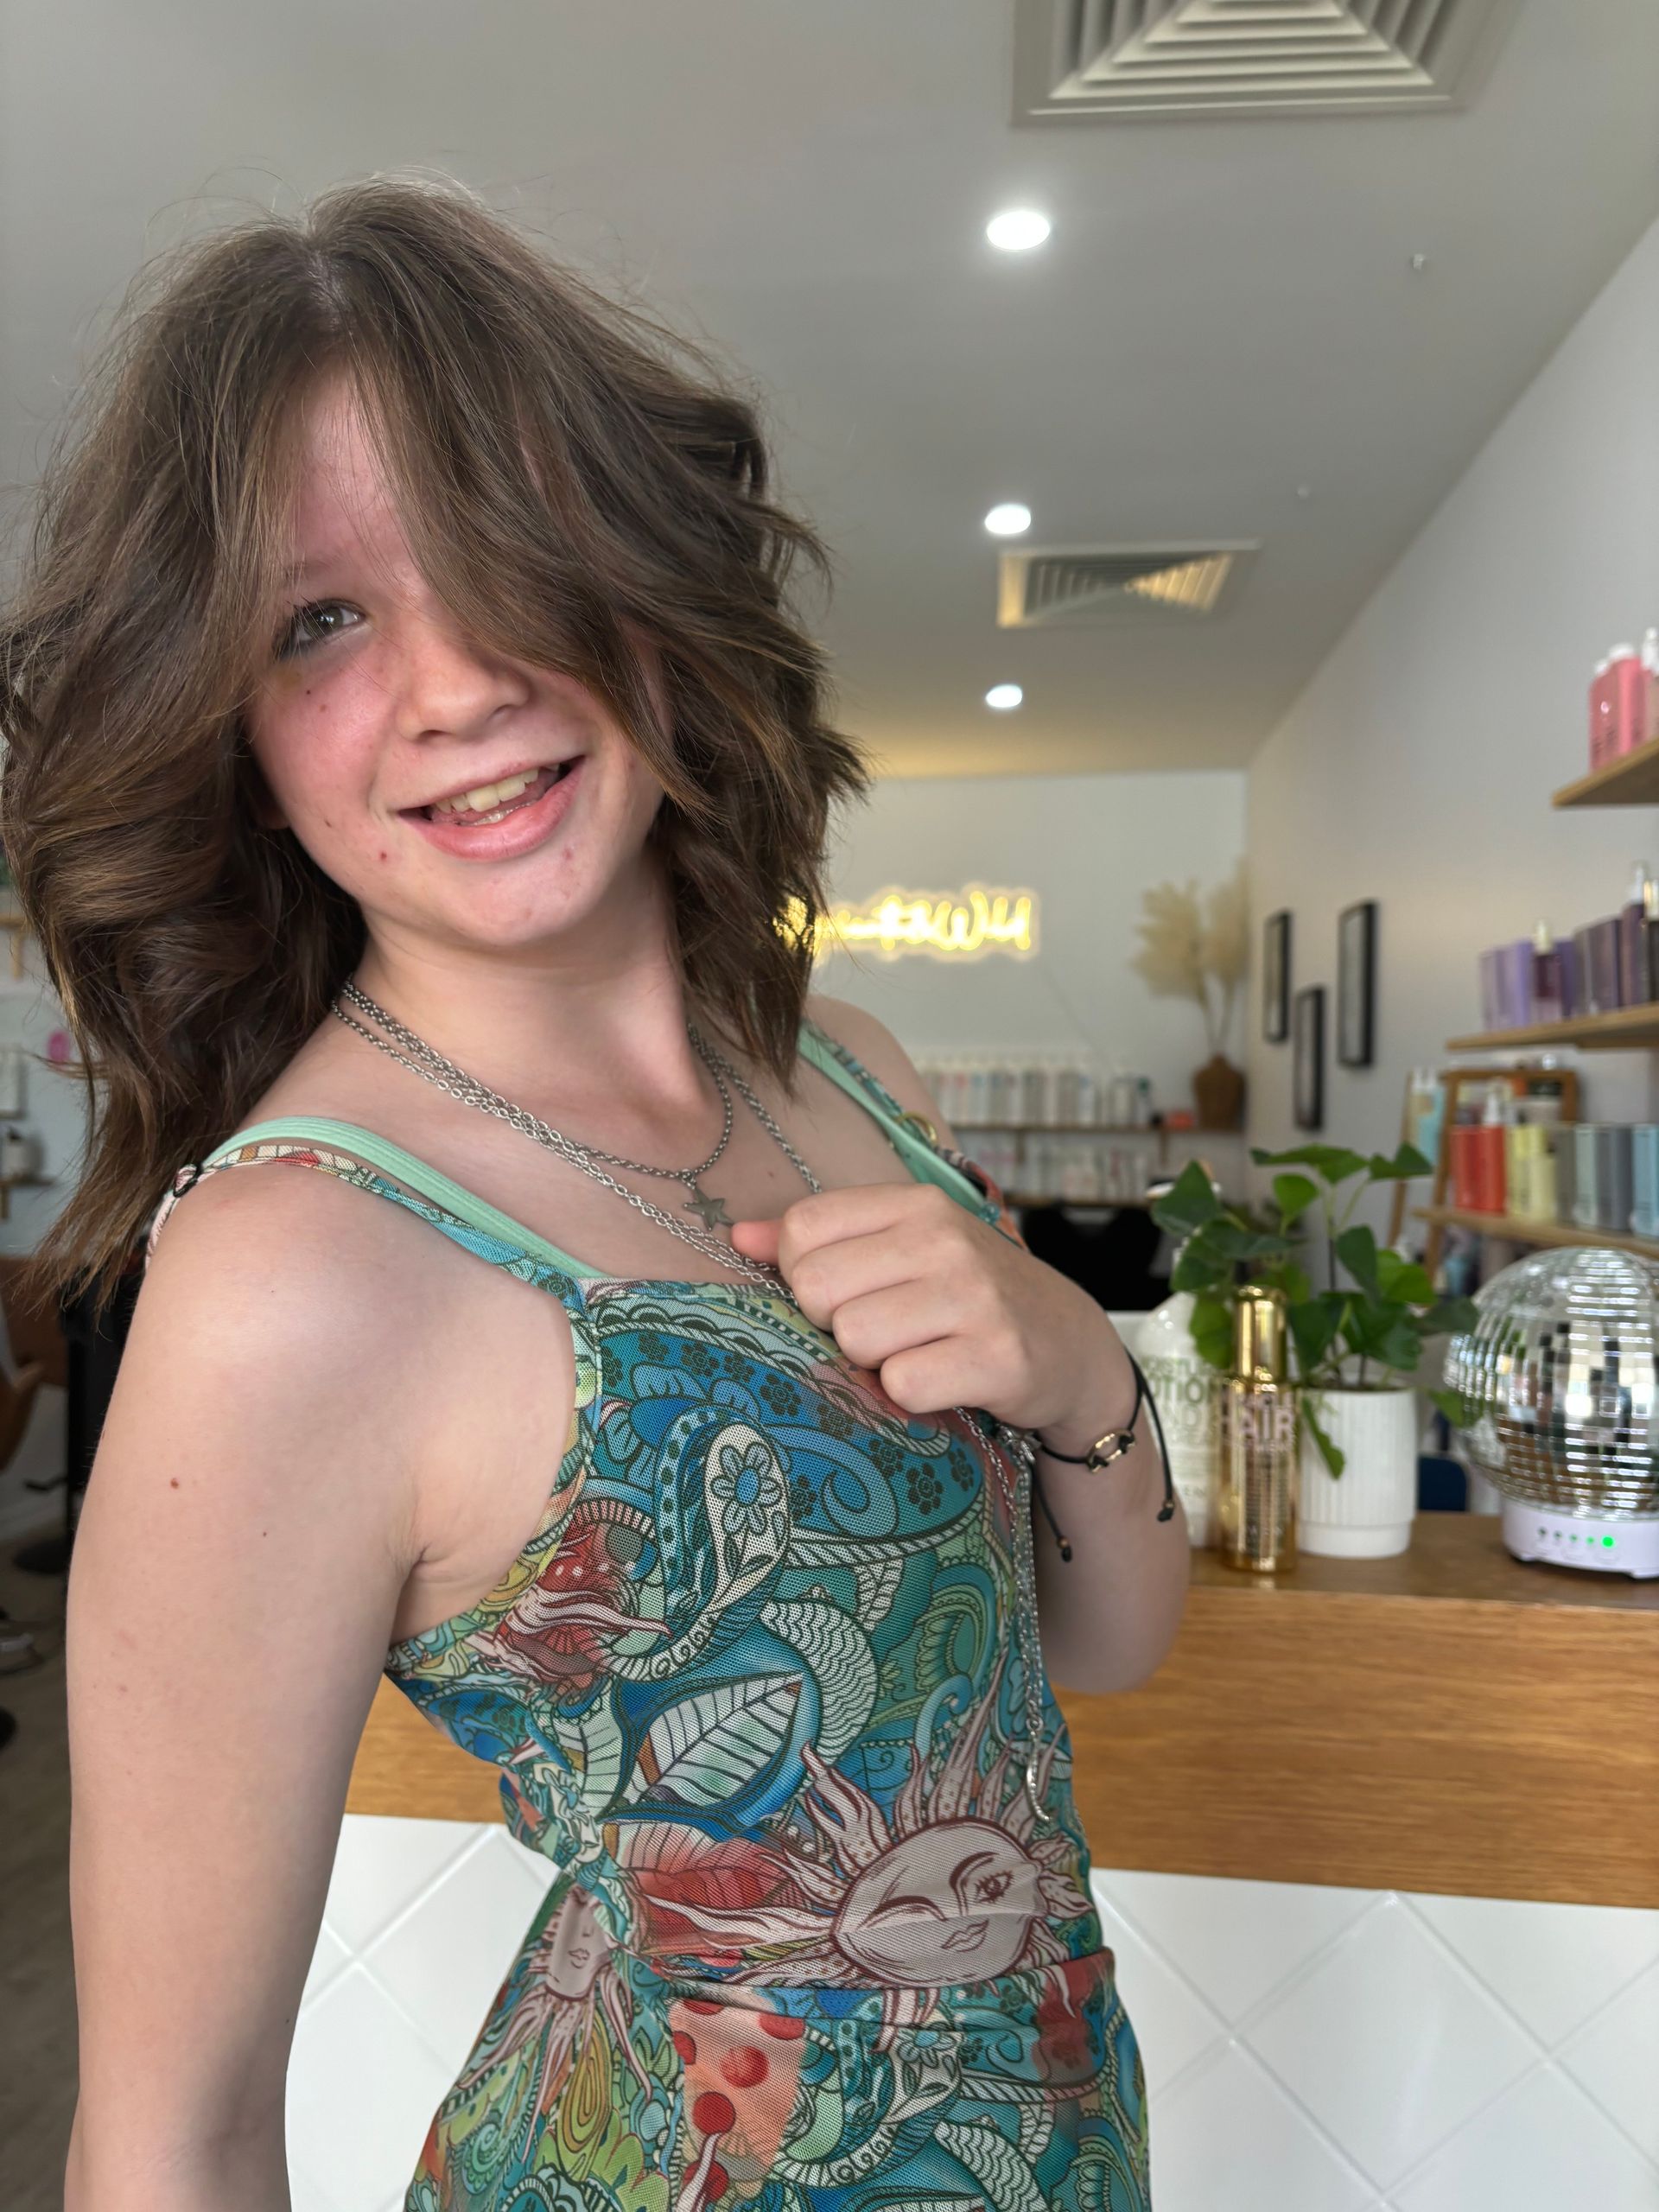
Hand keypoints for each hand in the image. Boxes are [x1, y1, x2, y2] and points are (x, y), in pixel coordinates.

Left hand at [728, 1182, 1134, 1442]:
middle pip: (817, 1290)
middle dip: (837, 1325)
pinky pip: (902, 1386)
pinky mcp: (997, 1357)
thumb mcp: (904, 1251)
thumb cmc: (968, 1298)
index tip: (847, 1294)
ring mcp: (974, 1297)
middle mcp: (945, 1240)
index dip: (805, 1275)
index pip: (803, 1230)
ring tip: (917, 1354)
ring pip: (855, 1339)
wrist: (1069, 1346)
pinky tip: (943, 1381)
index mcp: (915, 1206)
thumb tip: (738, 1235)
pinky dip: (911, 1398)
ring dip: (874, 1364)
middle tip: (887, 1332)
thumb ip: (821, 1240)